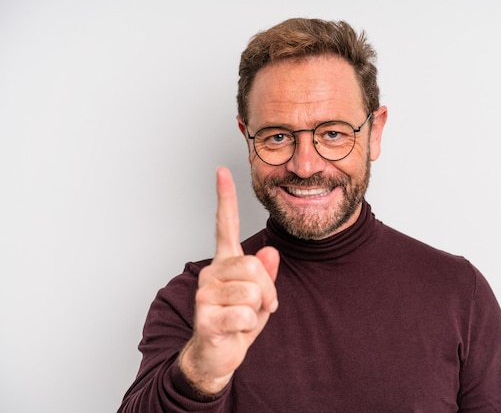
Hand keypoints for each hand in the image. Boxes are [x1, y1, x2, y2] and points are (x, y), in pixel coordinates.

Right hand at [179, 167, 278, 394]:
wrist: (216, 356)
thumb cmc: (237, 323)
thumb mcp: (260, 296)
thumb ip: (266, 273)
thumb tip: (270, 251)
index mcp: (224, 263)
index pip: (224, 225)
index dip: (225, 198)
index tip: (222, 171)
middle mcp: (211, 272)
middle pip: (253, 266)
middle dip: (267, 290)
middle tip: (262, 305)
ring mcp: (205, 293)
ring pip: (252, 291)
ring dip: (258, 310)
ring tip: (244, 317)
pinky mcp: (205, 316)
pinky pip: (245, 315)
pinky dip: (249, 327)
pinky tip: (235, 329)